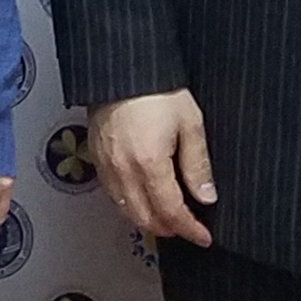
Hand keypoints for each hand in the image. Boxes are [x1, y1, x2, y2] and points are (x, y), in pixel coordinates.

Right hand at [88, 91, 215, 246]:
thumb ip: (198, 165)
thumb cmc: (155, 87)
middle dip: (170, 229)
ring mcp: (106, 165)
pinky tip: (142, 197)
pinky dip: (129, 205)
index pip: (171, 213)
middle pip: (146, 220)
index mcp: (149, 163)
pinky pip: (112, 195)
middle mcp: (123, 170)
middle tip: (188, 227)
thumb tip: (206, 195)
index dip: (190, 229)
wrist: (122, 66)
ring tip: (167, 216)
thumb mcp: (190, 123)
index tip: (202, 235)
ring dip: (148, 221)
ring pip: (126, 212)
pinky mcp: (95, 157)